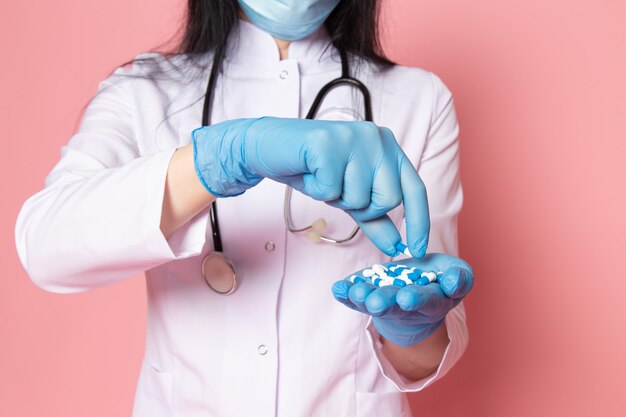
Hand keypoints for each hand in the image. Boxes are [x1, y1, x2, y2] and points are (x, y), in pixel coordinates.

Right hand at [192, 117, 429, 256]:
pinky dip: (318, 190)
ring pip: (359, 198)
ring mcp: (353, 138)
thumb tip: (397, 244)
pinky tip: (310, 173)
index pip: (414, 188)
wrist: (269, 146)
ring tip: (322, 177)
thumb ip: (375, 218)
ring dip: (336, 198)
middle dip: (362, 207)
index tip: (419, 249)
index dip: (419, 221)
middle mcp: (376, 137)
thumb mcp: (348, 195)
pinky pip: (332, 190)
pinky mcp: (328, 144)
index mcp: (387, 146)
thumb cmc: (312, 169)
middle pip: (388, 199)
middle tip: (339, 191)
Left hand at [331, 253, 473, 346]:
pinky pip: (354, 299)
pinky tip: (338, 289)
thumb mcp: (456, 275)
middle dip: (386, 303)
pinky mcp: (366, 299)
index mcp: (434, 301)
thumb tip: (452, 282)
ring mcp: (385, 305)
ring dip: (362, 299)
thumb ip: (459, 278)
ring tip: (355, 293)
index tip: (407, 297)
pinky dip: (345, 294)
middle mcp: (407, 308)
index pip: (428, 302)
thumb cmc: (439, 280)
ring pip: (373, 304)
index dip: (418, 299)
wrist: (416, 294)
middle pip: (396, 307)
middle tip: (376, 301)